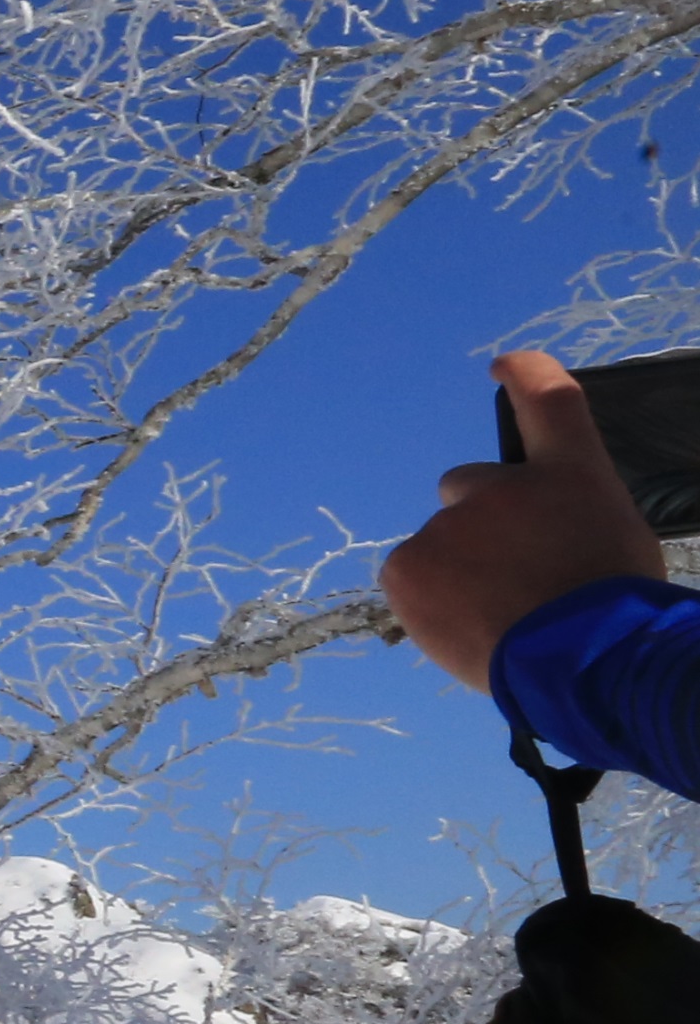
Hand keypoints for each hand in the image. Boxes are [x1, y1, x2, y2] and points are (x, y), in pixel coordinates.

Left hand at [384, 352, 667, 689]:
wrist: (588, 659)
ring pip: (441, 542)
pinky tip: (472, 624)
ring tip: (504, 611)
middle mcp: (502, 484)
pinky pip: (412, 577)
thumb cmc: (612, 605)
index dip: (525, 373)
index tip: (504, 364)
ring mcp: (452, 523)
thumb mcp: (614, 537)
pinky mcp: (409, 563)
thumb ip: (563, 515)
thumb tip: (529, 529)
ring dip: (460, 569)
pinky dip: (431, 600)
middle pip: (467, 489)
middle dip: (482, 523)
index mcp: (570, 472)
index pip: (548, 400)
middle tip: (516, 573)